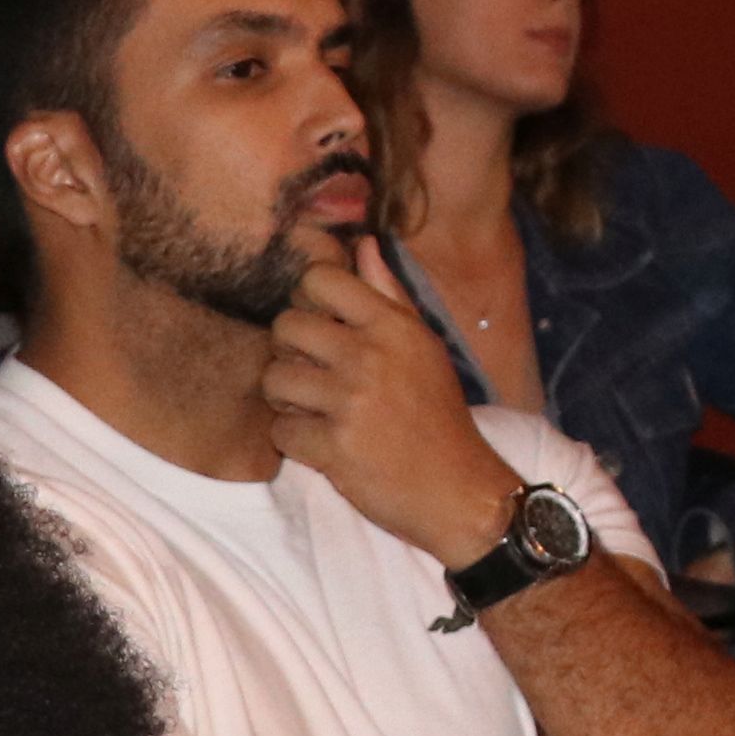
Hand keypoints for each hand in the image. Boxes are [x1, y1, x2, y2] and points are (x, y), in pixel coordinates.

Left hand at [262, 243, 523, 568]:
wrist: (459, 492)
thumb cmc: (438, 416)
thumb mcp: (424, 348)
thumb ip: (389, 295)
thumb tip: (362, 243)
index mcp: (394, 328)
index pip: (319, 279)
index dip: (308, 302)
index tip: (322, 327)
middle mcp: (372, 358)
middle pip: (285, 327)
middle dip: (289, 353)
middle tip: (312, 375)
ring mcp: (351, 404)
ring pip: (274, 378)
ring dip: (286, 399)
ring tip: (313, 410)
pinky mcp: (335, 449)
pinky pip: (280, 430)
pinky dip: (294, 441)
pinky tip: (321, 444)